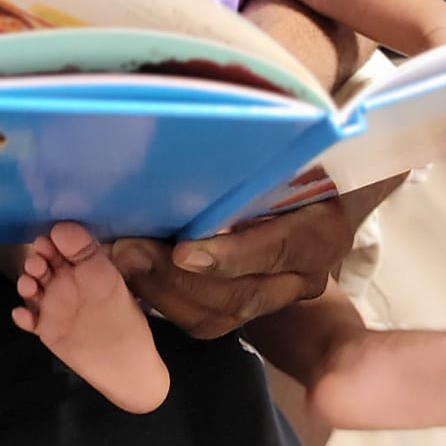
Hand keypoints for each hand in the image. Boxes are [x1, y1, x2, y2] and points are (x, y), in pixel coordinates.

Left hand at [108, 179, 401, 337]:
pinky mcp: (249, 309)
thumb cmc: (295, 160)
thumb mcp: (286, 151)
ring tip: (122, 260)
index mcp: (322, 228)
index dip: (228, 255)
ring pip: (218, 315)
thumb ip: (256, 151)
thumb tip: (212, 125)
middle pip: (240, 293)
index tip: (182, 250)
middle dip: (175, 277)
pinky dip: (164, 299)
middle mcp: (306, 274)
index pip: (277, 249)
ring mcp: (279, 298)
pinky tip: (134, 274)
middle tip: (126, 249)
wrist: (318, 198)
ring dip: (162, 290)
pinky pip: (205, 320)